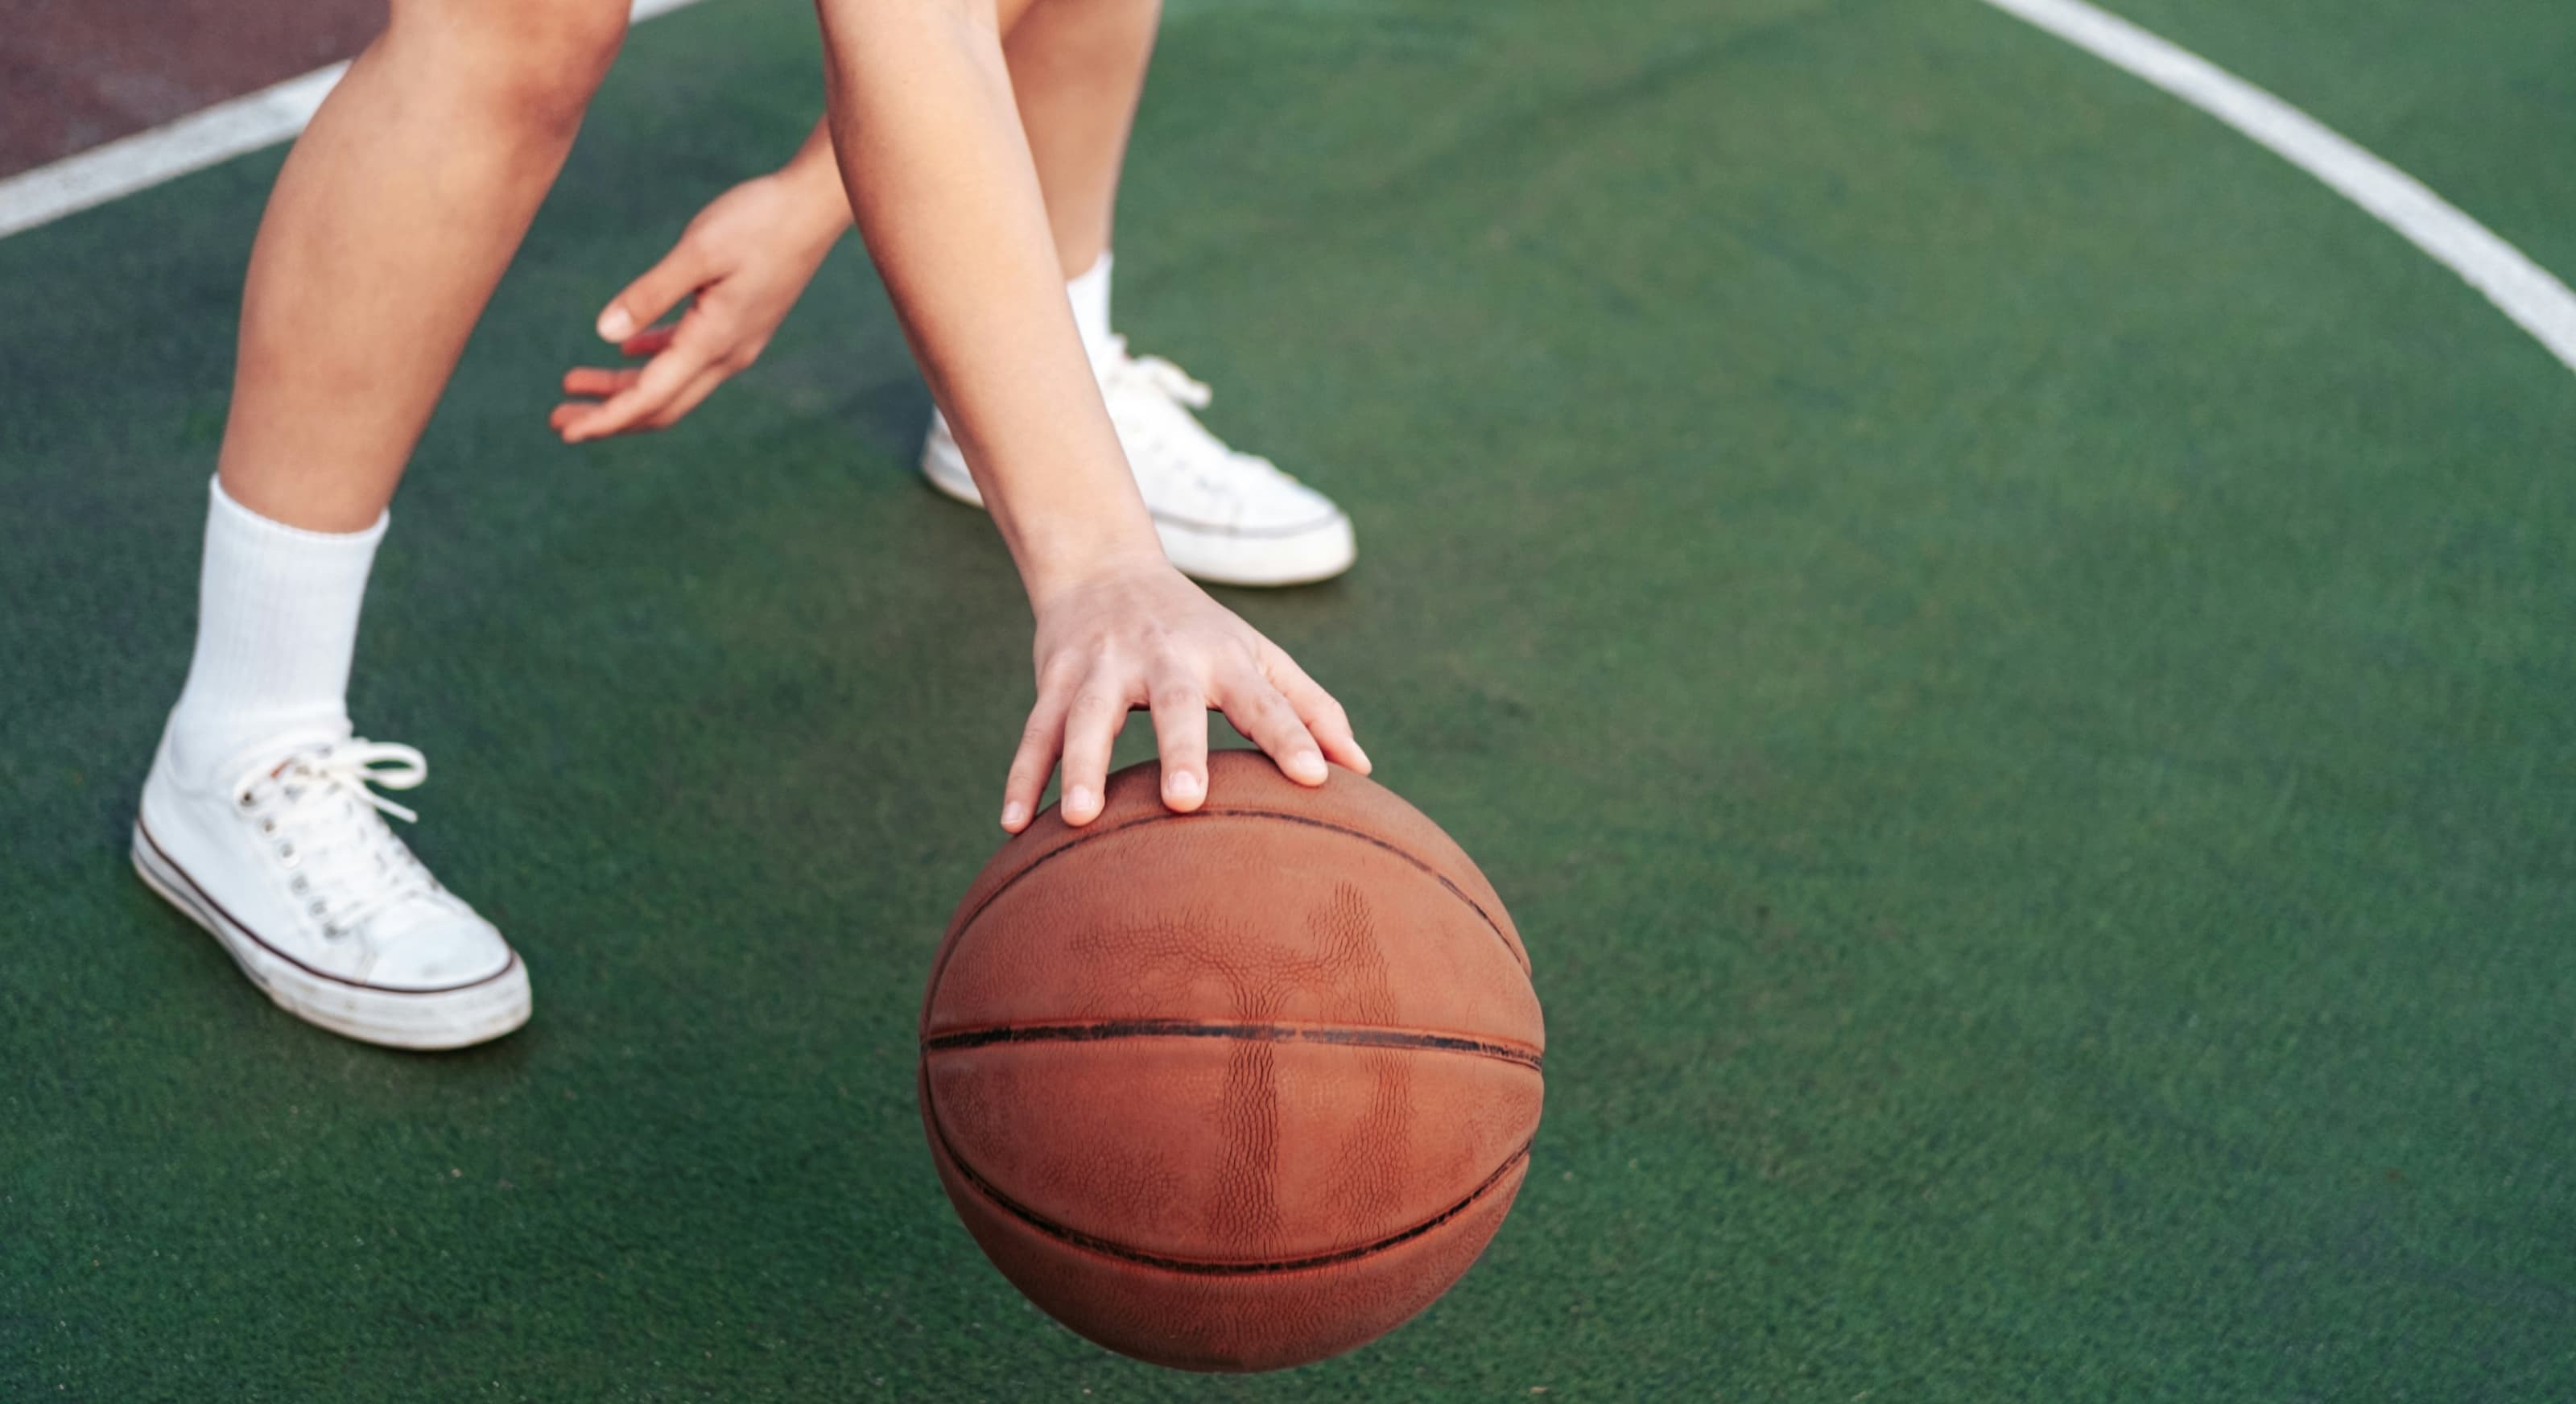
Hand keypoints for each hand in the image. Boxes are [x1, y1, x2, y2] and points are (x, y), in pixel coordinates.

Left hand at [552, 171, 844, 441]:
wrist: (813, 208)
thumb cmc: (758, 221)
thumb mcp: (697, 252)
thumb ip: (650, 293)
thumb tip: (604, 334)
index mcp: (713, 341)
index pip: (650, 397)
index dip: (606, 418)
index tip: (567, 431)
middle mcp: (727, 354)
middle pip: (660, 405)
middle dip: (609, 416)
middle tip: (557, 419)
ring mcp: (734, 342)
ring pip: (672, 384)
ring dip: (624, 389)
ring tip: (575, 384)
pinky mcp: (736, 325)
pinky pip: (687, 357)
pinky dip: (651, 361)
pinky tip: (625, 351)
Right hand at [1006, 559, 1370, 831]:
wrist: (1103, 565)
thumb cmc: (1198, 630)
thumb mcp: (1257, 654)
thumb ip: (1309, 707)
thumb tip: (1362, 766)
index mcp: (1224, 657)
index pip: (1266, 700)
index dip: (1292, 736)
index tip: (1316, 779)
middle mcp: (1164, 657)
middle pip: (1172, 704)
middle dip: (1178, 749)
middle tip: (1185, 801)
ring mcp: (1103, 666)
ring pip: (1086, 717)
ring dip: (1081, 766)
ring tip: (1081, 819)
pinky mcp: (1055, 677)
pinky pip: (1034, 731)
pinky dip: (1022, 776)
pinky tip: (1014, 825)